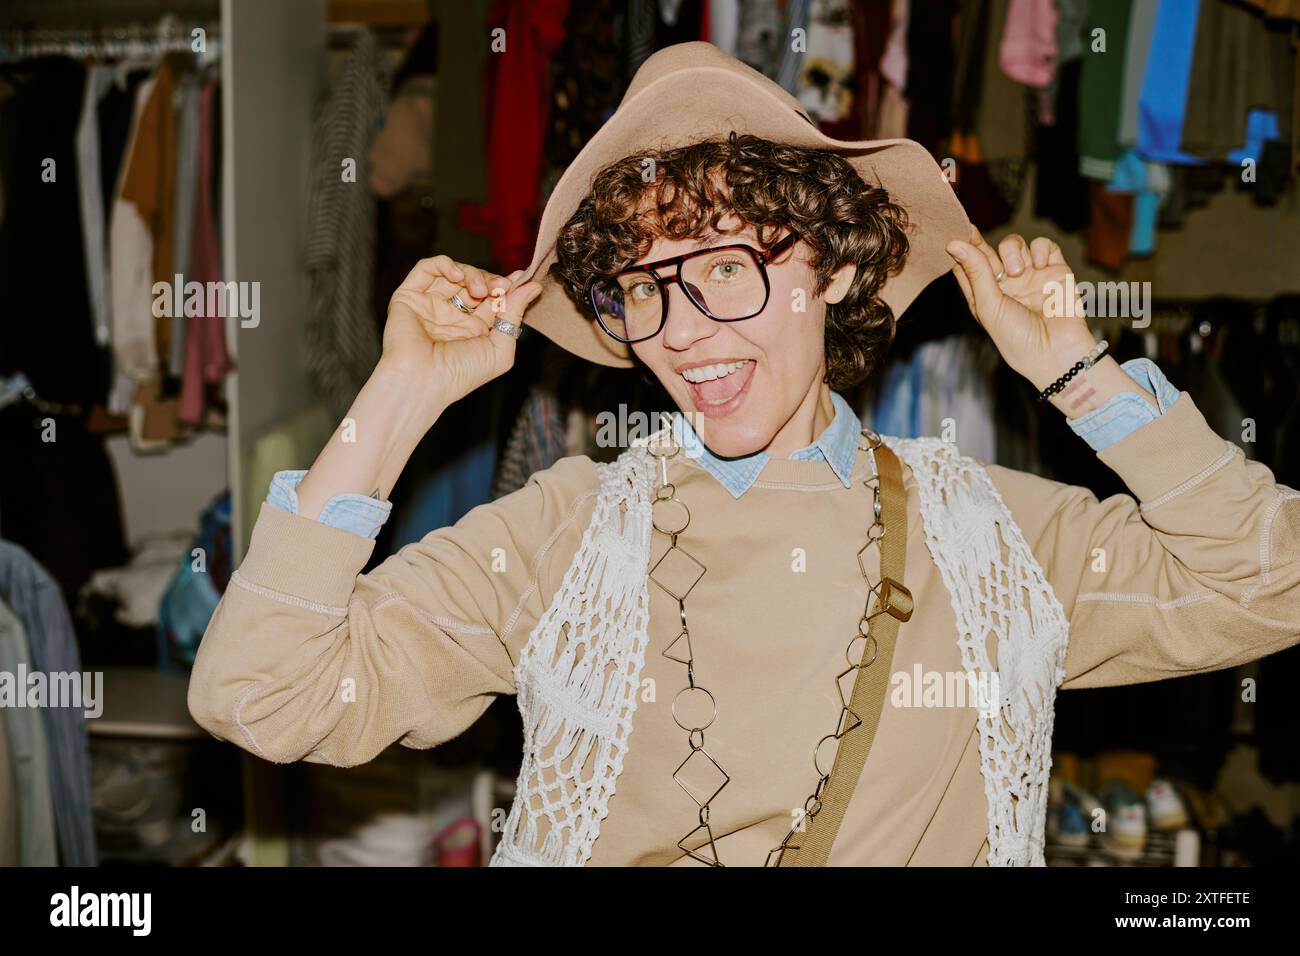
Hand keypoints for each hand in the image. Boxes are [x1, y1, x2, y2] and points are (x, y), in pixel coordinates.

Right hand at [382, 254, 542, 405]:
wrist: (423, 380)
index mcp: (473, 330)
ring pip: (455, 273)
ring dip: (472, 274)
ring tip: (480, 290)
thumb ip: (514, 315)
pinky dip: (445, 265)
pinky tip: (458, 277)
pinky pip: (427, 268)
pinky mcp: (409, 296)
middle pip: (476, 283)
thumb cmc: (461, 374)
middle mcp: (452, 316)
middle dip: (492, 281)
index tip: (521, 280)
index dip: (507, 287)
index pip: (493, 299)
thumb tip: (533, 287)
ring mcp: (431, 304)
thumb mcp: (500, 348)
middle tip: (501, 286)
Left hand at [946, 227, 1095, 391]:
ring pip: (1014, 244)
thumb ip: (975, 271)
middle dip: (980, 242)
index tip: (953, 236)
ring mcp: (1031, 276)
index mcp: (985, 296)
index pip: (968, 267)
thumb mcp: (988, 305)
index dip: (961, 250)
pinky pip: (1043, 246)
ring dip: (1012, 251)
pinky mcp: (1055, 270)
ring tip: (1017, 271)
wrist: (1058, 351)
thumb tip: (953, 244)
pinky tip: (1039, 265)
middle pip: (989, 252)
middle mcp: (1006, 285)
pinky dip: (1039, 249)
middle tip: (972, 234)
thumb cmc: (1017, 338)